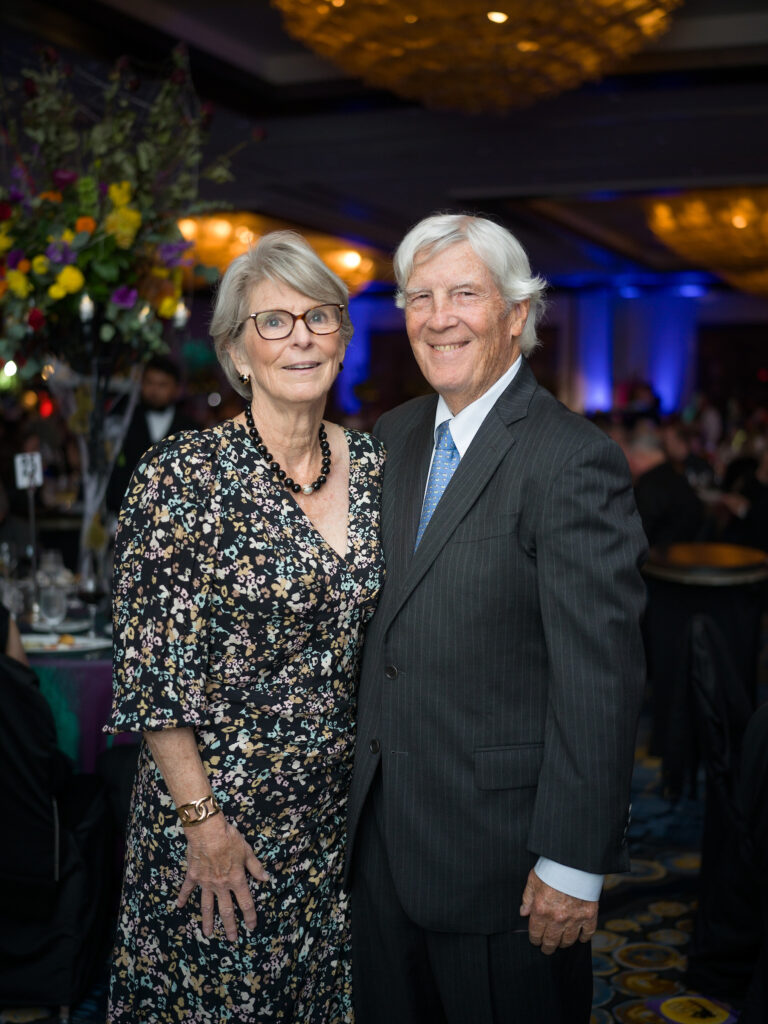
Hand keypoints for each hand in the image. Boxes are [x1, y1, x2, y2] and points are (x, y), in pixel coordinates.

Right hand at [177, 816, 269, 940]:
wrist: (207, 831)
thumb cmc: (229, 839)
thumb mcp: (247, 851)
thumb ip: (256, 867)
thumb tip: (266, 879)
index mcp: (236, 880)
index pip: (246, 902)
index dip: (250, 916)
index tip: (251, 927)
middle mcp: (221, 885)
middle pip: (226, 910)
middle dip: (230, 926)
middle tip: (231, 939)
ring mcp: (206, 882)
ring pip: (207, 906)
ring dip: (208, 921)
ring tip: (208, 934)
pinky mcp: (193, 876)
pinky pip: (187, 889)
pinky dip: (183, 897)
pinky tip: (179, 906)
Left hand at [519, 869, 597, 954]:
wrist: (574, 863)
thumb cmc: (552, 869)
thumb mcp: (533, 880)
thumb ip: (527, 898)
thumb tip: (523, 912)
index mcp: (541, 910)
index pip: (536, 934)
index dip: (535, 940)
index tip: (536, 941)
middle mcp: (556, 918)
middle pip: (551, 942)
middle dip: (547, 947)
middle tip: (547, 949)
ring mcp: (574, 919)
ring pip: (568, 940)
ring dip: (563, 944)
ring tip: (561, 943)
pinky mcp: (588, 915)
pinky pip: (587, 933)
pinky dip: (583, 938)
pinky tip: (580, 937)